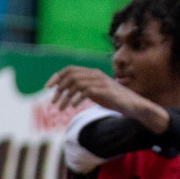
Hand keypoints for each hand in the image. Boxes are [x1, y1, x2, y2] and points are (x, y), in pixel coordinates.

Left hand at [46, 66, 166, 132]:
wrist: (132, 105)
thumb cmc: (111, 99)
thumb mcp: (93, 92)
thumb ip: (80, 88)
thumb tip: (61, 89)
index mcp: (92, 73)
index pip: (70, 69)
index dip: (56, 76)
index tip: (47, 87)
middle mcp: (96, 74)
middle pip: (71, 76)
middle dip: (59, 89)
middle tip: (53, 102)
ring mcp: (102, 82)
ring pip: (77, 84)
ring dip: (65, 97)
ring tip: (61, 108)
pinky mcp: (106, 91)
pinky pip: (87, 91)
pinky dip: (77, 98)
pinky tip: (72, 107)